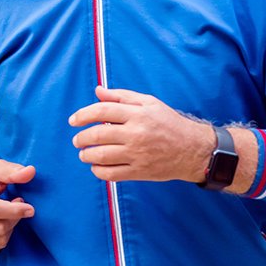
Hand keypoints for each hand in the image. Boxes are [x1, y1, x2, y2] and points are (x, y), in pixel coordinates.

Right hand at [0, 156, 35, 249]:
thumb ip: (12, 171)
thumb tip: (31, 171)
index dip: (15, 211)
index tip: (30, 208)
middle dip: (14, 217)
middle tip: (17, 203)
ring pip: (0, 239)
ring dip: (10, 226)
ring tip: (9, 212)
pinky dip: (4, 234)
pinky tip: (2, 220)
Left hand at [68, 86, 212, 182]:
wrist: (192, 150)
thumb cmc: (168, 123)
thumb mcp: (148, 103)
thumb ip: (121, 97)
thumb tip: (97, 91)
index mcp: (137, 113)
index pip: (101, 111)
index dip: (82, 115)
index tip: (73, 121)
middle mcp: (136, 133)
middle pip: (97, 135)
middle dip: (81, 138)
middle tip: (77, 141)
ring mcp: (138, 154)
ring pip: (101, 156)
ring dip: (86, 155)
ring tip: (84, 154)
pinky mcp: (140, 171)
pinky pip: (111, 174)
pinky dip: (98, 171)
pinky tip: (97, 166)